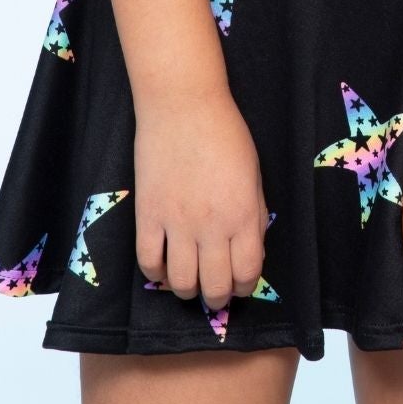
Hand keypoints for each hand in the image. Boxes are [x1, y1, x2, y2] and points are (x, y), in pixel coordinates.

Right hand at [133, 86, 266, 312]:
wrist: (184, 107)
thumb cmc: (226, 135)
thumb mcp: (253, 176)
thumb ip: (254, 216)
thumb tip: (250, 250)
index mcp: (244, 214)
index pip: (248, 273)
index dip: (246, 287)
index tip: (241, 283)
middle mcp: (212, 226)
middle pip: (215, 287)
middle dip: (218, 296)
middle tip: (216, 291)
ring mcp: (177, 223)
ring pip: (181, 283)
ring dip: (188, 290)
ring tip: (191, 283)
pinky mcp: (148, 216)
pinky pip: (148, 262)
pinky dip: (157, 274)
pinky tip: (165, 267)